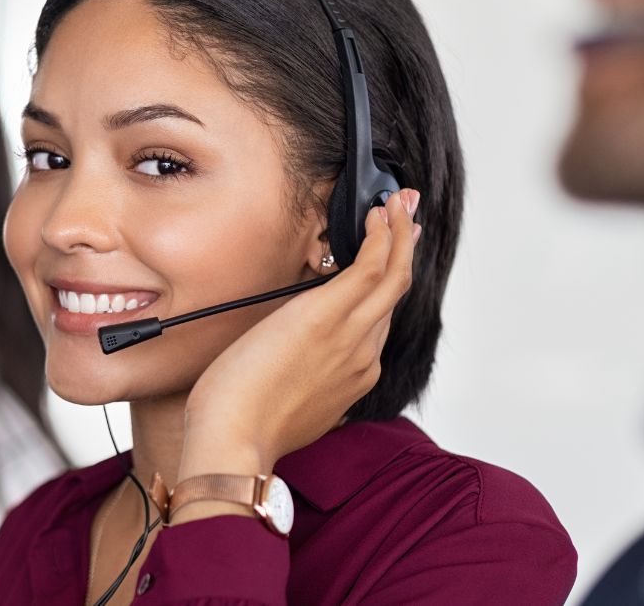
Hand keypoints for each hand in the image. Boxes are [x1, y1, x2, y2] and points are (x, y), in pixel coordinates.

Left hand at [173, 189, 420, 514]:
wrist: (234, 440)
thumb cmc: (245, 426)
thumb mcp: (287, 401)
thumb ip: (303, 377)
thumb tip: (291, 358)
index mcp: (353, 376)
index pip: (377, 321)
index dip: (386, 285)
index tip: (389, 261)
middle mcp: (363, 355)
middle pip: (395, 294)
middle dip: (405, 250)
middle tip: (409, 216)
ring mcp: (352, 335)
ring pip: (392, 276)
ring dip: (399, 234)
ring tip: (399, 204)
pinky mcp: (329, 315)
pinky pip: (371, 266)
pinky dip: (382, 236)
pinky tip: (380, 215)